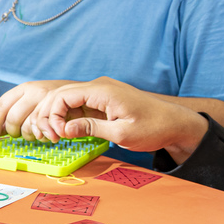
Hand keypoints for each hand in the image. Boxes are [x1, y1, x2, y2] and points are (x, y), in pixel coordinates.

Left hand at [0, 79, 76, 139]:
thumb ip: (24, 109)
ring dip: (32, 136)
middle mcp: (36, 90)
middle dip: (14, 133)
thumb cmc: (66, 101)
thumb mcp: (41, 99)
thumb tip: (2, 128)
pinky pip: (44, 130)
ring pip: (28, 127)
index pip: (1, 106)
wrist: (95, 92)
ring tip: (41, 135)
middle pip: (12, 119)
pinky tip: (51, 135)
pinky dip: (45, 137)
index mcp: (26, 87)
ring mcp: (49, 98)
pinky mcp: (62, 109)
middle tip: (24, 136)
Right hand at [32, 77, 207, 155]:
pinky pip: (79, 103)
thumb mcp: (122, 133)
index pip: (62, 96)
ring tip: (58, 136)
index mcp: (103, 90)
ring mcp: (102, 91)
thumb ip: (92, 128)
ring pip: (67, 98)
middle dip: (49, 115)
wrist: (174, 123)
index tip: (57, 136)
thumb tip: (64, 129)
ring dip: (57, 116)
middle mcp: (100, 85)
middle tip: (52, 138)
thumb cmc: (154, 128)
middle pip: (60, 94)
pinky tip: (69, 131)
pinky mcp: (104, 98)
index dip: (52, 116)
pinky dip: (69, 116)